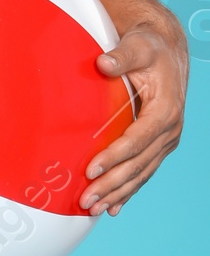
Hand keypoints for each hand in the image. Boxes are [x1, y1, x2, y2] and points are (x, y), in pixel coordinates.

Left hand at [84, 13, 187, 212]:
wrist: (167, 51)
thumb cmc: (150, 48)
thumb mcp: (138, 46)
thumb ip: (122, 55)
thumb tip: (103, 62)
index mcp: (165, 110)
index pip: (137, 140)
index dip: (114, 157)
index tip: (90, 170)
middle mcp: (170, 130)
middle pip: (139, 164)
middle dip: (112, 184)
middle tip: (86, 199)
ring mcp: (166, 140)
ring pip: (142, 173)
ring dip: (118, 193)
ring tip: (94, 209)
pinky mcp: (159, 145)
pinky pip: (144, 172)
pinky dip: (129, 191)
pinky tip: (114, 207)